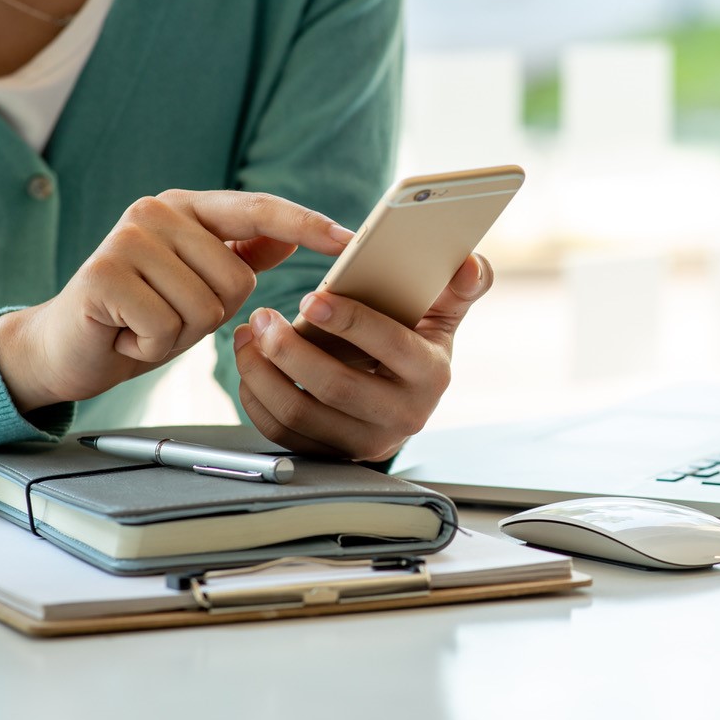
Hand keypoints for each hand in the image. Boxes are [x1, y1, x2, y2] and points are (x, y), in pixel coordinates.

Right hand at [0, 190, 353, 412]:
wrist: (65, 347)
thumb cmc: (139, 315)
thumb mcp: (198, 284)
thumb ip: (239, 255)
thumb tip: (287, 234)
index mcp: (187, 207)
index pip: (259, 209)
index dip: (307, 224)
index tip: (350, 240)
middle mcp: (156, 211)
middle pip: (237, 281)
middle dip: (210, 315)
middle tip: (165, 313)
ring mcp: (127, 238)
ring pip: (205, 308)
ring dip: (178, 334)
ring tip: (143, 323)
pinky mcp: (104, 274)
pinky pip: (167, 328)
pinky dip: (150, 346)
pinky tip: (124, 334)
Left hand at [232, 253, 493, 461]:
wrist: (403, 399)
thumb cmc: (415, 344)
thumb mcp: (443, 316)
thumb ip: (460, 286)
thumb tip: (470, 264)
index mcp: (432, 374)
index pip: (391, 346)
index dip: (349, 321)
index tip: (311, 297)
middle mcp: (403, 415)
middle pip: (335, 386)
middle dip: (290, 349)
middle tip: (264, 316)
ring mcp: (365, 441)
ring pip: (300, 414)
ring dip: (263, 373)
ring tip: (249, 335)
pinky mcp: (332, 455)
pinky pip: (283, 434)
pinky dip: (257, 399)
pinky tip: (250, 366)